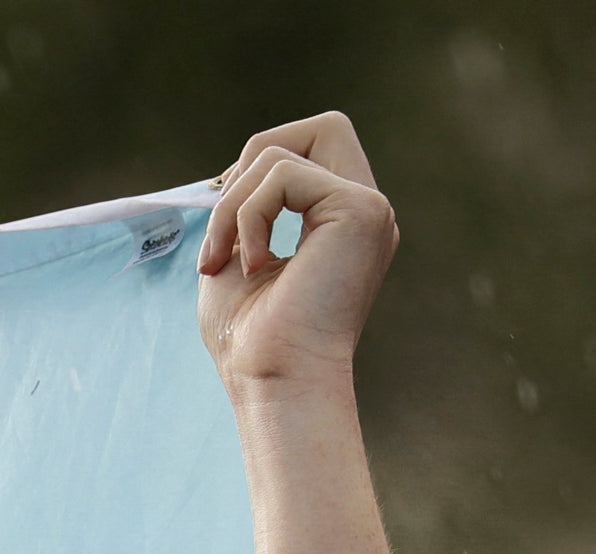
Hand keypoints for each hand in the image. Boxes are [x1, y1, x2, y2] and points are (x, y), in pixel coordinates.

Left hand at [196, 114, 398, 389]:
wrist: (273, 383)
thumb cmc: (250, 341)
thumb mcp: (236, 258)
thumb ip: (245, 208)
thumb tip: (229, 172)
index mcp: (343, 224)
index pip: (312, 149)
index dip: (260, 167)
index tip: (227, 222)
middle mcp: (366, 213)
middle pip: (320, 128)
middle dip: (254, 161)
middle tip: (225, 223)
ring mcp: (370, 210)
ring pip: (283, 152)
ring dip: (232, 205)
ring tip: (225, 260)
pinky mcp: (363, 211)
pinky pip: (282, 173)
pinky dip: (246, 215)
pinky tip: (253, 265)